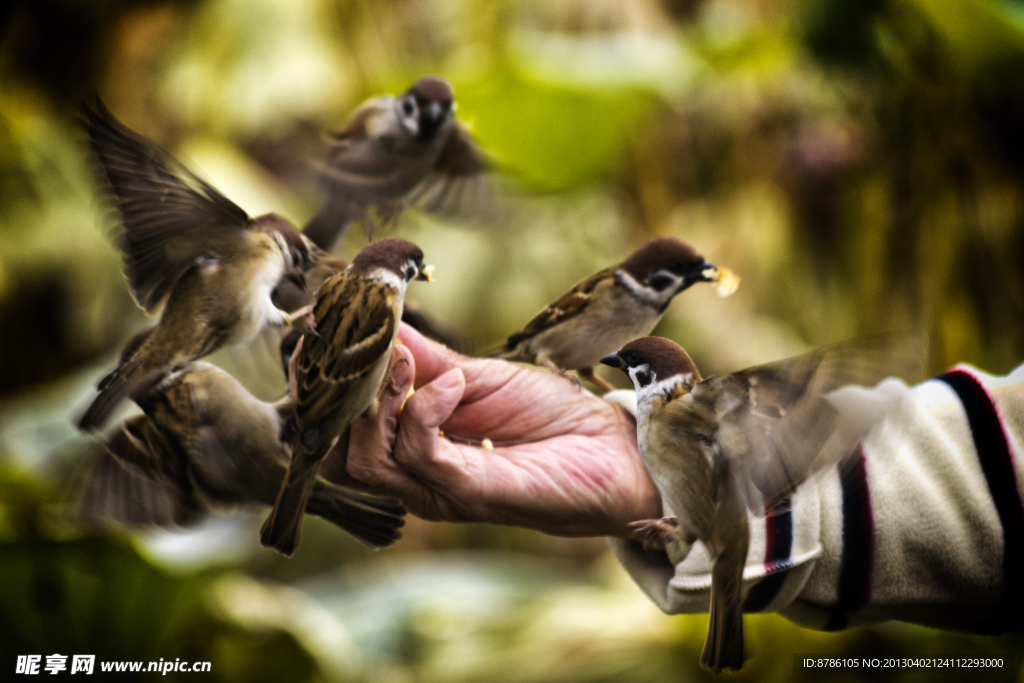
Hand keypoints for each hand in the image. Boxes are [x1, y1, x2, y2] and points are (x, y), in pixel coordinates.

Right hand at [321, 324, 662, 537]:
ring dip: (379, 401)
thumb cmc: (551, 415)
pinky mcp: (469, 493)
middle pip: (336, 453)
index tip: (312, 339)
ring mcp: (439, 489)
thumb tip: (379, 324)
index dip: (317, 390)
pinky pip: (421, 456)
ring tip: (411, 363)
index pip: (337, 433)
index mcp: (412, 446)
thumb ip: (425, 360)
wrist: (614, 448)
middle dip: (337, 397)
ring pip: (366, 460)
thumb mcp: (477, 376)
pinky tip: (451, 385)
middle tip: (361, 348)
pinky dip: (424, 411)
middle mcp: (415, 475)